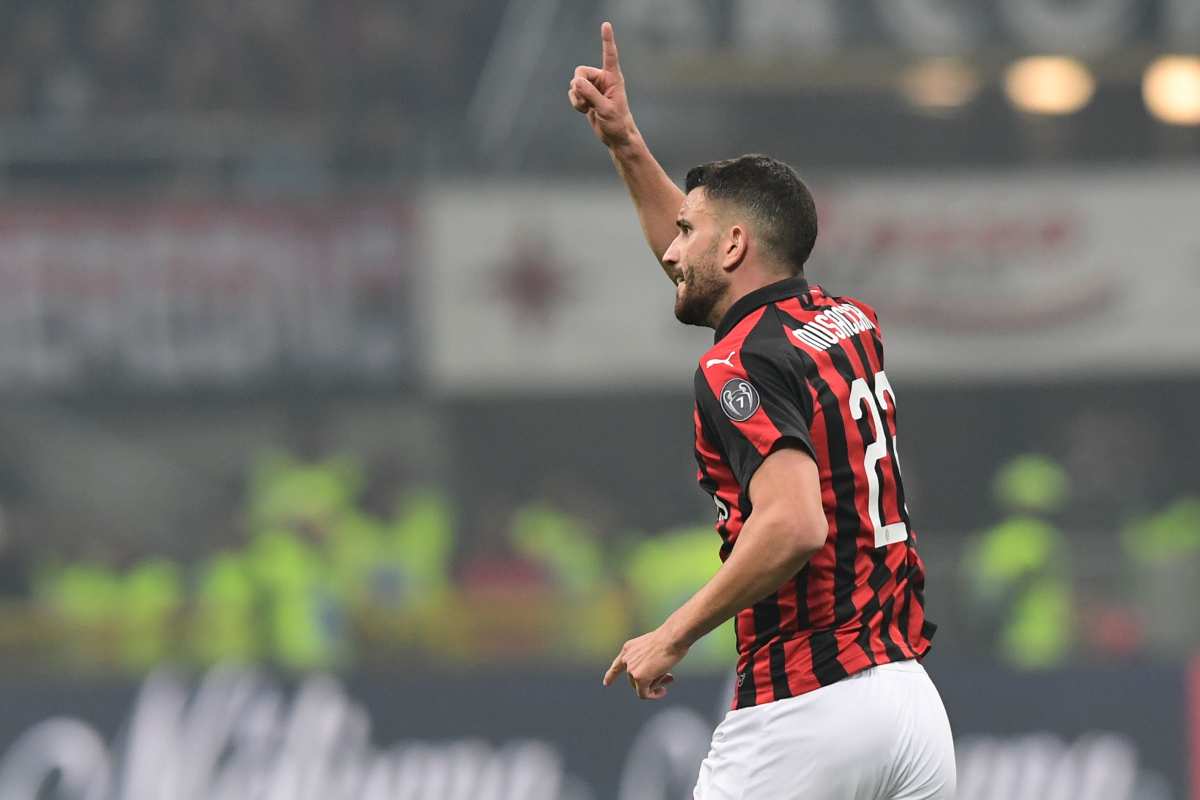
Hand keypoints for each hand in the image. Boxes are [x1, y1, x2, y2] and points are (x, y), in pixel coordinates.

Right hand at [567, 21, 635, 148]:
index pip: (609, 55)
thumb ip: (591, 95)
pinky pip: (573, 93)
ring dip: (577, 98)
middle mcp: (602, 79)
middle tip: (586, 101)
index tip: (606, 24)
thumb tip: (576, 82)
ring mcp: (594, 87)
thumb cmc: (617, 123)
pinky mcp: (587, 96)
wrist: (616, 136)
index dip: (606, 40)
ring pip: (574, 84)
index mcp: (613, 78)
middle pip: (580, 72)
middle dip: (578, 87)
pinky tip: (585, 110)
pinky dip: (575, 102)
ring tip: (588, 108)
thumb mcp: (605, 109)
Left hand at [602, 627, 688, 699]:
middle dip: (650, 681)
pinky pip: (644, 694)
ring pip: (641, 687)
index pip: (617, 665)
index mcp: (629, 648)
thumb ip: (649, 663)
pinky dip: (653, 695)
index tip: (606, 683)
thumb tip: (653, 681)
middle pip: (635, 680)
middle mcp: (627, 658)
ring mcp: (631, 668)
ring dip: (655, 685)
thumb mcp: (654, 649)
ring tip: (669, 677)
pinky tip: (663, 691)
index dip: (611, 676)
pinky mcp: (639, 678)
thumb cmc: (670, 640)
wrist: (673, 637)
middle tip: (669, 677)